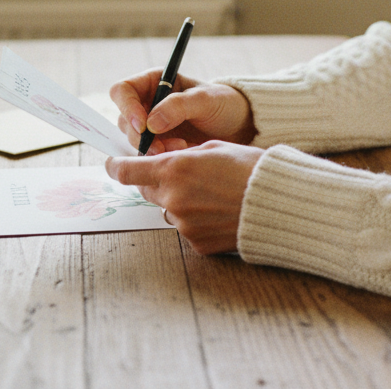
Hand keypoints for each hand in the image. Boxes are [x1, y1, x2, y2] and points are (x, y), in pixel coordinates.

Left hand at [105, 141, 263, 254]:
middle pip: (147, 190)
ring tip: (212, 194)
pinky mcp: (196, 243)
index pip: (128, 171)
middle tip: (180, 174)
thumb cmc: (251, 169)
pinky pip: (187, 228)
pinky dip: (197, 219)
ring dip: (180, 200)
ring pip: (169, 209)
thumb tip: (172, 161)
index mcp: (174, 169)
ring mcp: (184, 224)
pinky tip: (220, 212)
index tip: (112, 164)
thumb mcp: (215, 148)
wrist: (278, 205)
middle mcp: (173, 198)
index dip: (116, 166)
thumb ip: (185, 156)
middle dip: (156, 181)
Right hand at [110, 69, 255, 154]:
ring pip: (133, 140)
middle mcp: (147, 103)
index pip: (123, 90)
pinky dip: (160, 158)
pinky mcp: (158, 145)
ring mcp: (151, 126)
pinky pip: (147, 154)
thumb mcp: (207, 100)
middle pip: (124, 120)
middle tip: (163, 147)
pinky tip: (182, 154)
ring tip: (181, 149)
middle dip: (141, 136)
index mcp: (154, 82)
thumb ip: (179, 106)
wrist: (240, 127)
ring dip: (152, 149)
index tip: (142, 126)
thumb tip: (150, 123)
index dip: (127, 107)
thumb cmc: (225, 104)